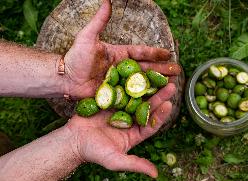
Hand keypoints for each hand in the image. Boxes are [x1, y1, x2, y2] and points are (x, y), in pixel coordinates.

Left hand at [64, 0, 179, 97]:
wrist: (66, 79)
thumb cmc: (76, 58)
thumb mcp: (87, 38)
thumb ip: (99, 22)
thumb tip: (107, 1)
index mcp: (119, 55)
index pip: (141, 53)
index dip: (154, 53)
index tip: (168, 53)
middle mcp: (123, 69)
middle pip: (146, 69)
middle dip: (162, 69)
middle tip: (177, 71)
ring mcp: (120, 83)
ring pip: (142, 83)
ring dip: (158, 84)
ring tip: (172, 84)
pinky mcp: (116, 96)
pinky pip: (133, 96)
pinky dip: (145, 97)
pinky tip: (156, 99)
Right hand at [65, 83, 175, 177]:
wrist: (74, 140)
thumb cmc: (94, 152)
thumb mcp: (115, 160)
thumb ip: (135, 164)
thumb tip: (155, 174)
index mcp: (135, 134)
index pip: (152, 124)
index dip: (160, 115)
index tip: (169, 104)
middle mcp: (131, 120)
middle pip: (148, 107)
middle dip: (160, 96)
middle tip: (171, 85)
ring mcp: (121, 109)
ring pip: (137, 96)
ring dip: (148, 87)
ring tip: (159, 75)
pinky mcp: (111, 100)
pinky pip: (122, 90)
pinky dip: (129, 82)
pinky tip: (137, 72)